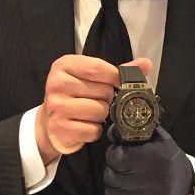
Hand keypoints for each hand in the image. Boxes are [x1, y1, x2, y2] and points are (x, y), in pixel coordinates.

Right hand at [35, 55, 151, 163]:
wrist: (49, 120)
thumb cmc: (75, 94)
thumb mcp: (92, 77)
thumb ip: (118, 71)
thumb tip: (146, 64)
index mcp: (64, 65)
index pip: (98, 68)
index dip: (115, 77)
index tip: (118, 83)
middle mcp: (56, 84)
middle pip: (102, 91)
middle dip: (106, 98)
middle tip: (96, 99)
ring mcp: (56, 107)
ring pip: (99, 111)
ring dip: (100, 115)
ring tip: (89, 113)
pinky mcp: (59, 129)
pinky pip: (92, 130)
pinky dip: (93, 131)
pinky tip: (84, 126)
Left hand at [104, 125, 192, 194]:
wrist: (187, 191)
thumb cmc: (168, 162)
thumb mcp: (158, 141)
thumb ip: (134, 132)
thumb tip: (111, 132)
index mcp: (154, 158)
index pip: (115, 157)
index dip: (115, 154)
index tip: (121, 155)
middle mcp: (150, 182)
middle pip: (110, 176)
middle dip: (114, 171)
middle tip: (126, 170)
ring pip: (110, 194)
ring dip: (116, 188)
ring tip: (130, 184)